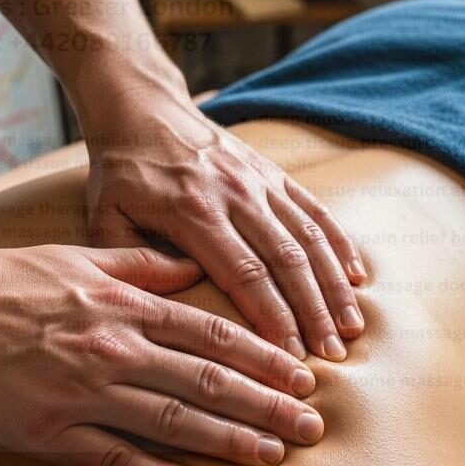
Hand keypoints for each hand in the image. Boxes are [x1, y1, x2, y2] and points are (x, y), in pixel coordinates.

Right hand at [0, 243, 322, 465]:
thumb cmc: (8, 280)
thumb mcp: (79, 255)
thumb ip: (142, 262)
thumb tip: (193, 266)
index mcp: (124, 303)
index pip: (211, 332)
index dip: (262, 355)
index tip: (301, 373)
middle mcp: (114, 348)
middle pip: (205, 380)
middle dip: (265, 403)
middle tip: (311, 423)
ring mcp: (83, 393)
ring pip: (173, 422)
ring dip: (229, 440)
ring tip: (275, 454)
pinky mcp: (50, 433)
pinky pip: (115, 460)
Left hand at [85, 91, 366, 360]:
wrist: (144, 110)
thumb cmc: (122, 172)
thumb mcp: (107, 216)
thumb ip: (132, 262)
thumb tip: (170, 307)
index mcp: (194, 212)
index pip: (244, 273)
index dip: (272, 317)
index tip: (291, 355)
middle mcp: (235, 195)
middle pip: (286, 260)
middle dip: (312, 311)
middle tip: (332, 355)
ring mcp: (259, 182)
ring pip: (308, 237)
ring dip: (332, 283)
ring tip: (352, 326)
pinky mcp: (272, 173)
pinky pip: (314, 209)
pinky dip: (339, 242)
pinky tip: (357, 274)